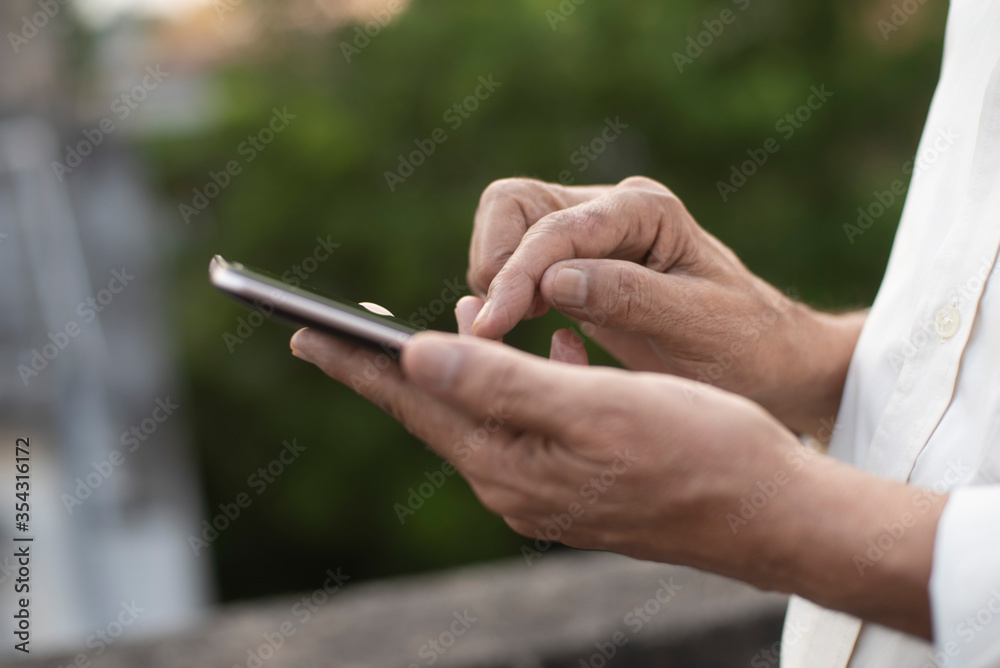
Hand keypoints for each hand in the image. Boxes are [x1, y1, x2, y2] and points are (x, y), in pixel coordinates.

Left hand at [290, 302, 943, 639]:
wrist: (773, 511)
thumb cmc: (697, 447)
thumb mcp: (595, 406)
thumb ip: (501, 382)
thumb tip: (416, 352)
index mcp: (510, 462)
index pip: (414, 400)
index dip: (356, 361)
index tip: (301, 330)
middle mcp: (516, 483)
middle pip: (433, 411)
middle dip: (382, 367)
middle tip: (328, 334)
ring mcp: (546, 488)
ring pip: (476, 415)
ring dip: (447, 370)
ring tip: (413, 337)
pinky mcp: (577, 482)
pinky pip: (524, 424)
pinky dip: (512, 383)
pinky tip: (539, 352)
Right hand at [467, 177, 864, 435]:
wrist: (769, 361)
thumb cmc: (746, 344)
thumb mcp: (700, 325)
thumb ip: (630, 298)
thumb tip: (553, 280)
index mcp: (648, 211)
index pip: (557, 227)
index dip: (518, 274)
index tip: (493, 328)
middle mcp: (611, 211)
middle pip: (514, 204)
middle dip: (496, 263)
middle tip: (501, 327)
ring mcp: (589, 235)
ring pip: (505, 229)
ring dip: (496, 279)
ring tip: (513, 332)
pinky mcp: (574, 265)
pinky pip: (515, 262)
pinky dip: (506, 294)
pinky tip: (529, 331)